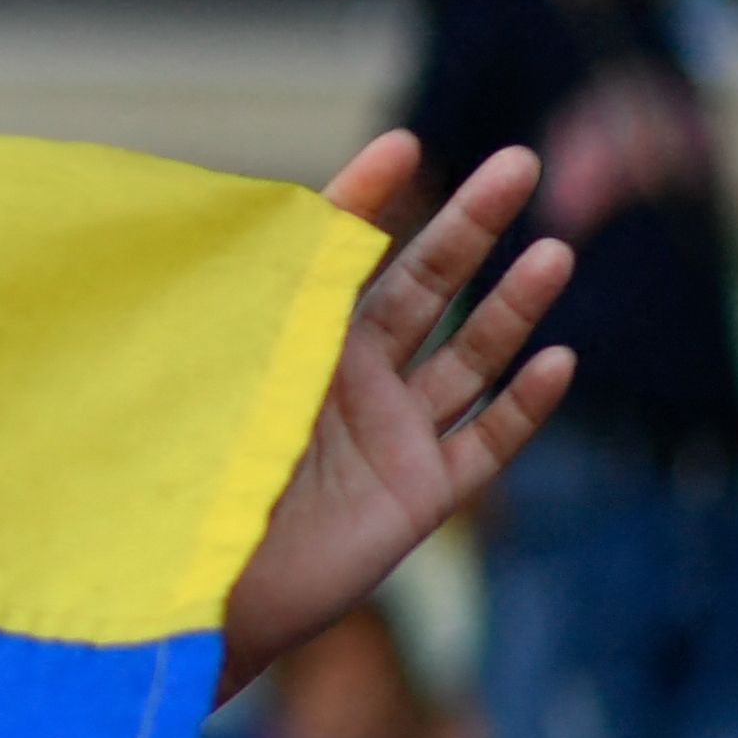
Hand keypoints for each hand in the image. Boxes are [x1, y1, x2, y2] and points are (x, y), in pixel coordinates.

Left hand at [220, 133, 578, 681]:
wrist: (188, 593)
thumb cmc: (180, 479)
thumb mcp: (216, 375)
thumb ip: (249, 310)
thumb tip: (270, 221)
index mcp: (289, 336)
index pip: (338, 250)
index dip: (369, 197)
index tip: (404, 144)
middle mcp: (348, 376)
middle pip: (426, 284)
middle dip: (471, 224)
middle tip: (518, 164)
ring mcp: (391, 434)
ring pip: (470, 356)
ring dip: (513, 306)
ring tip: (554, 252)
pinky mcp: (419, 494)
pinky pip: (486, 442)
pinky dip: (523, 406)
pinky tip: (558, 361)